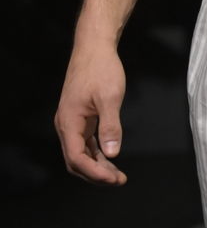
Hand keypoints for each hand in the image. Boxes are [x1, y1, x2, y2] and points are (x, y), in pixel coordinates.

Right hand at [54, 44, 127, 185]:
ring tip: (117, 175)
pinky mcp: (79, 117)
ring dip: (97, 166)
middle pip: (76, 161)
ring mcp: (71, 121)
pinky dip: (96, 153)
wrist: (94, 47)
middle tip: (119, 180)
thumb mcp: (110, 97)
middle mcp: (66, 125)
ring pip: (80, 153)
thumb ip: (110, 126)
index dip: (94, 173)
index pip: (76, 158)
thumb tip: (113, 154)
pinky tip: (110, 158)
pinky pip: (84, 143)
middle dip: (96, 174)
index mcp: (68, 122)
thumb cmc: (101, 68)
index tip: (114, 179)